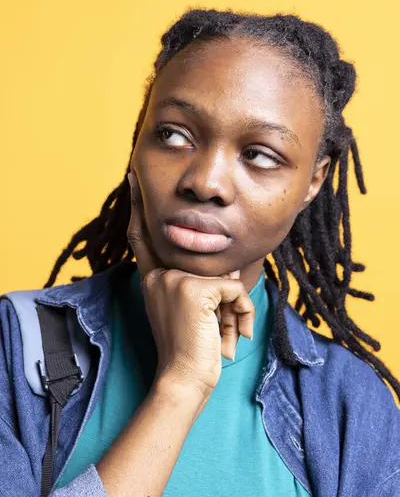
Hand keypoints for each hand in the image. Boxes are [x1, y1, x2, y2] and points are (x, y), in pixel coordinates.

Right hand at [127, 170, 254, 397]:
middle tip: (218, 329)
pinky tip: (231, 335)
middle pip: (205, 261)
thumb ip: (203, 281)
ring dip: (233, 307)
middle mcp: (159, 275)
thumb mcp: (193, 309)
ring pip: (225, 276)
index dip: (139, 207)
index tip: (133, 178)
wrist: (185, 379)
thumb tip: (230, 263)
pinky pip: (235, 288)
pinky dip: (241, 312)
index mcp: (153, 278)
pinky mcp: (194, 288)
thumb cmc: (191, 348)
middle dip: (225, 293)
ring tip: (221, 335)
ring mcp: (174, 279)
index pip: (143, 237)